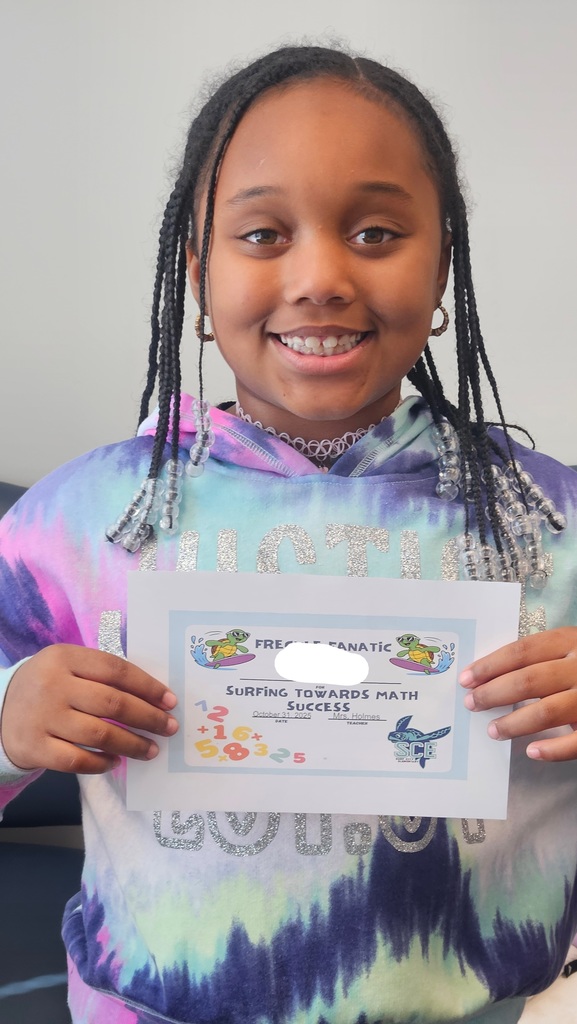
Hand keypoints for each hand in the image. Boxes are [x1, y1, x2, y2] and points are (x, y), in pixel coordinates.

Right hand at [1, 644, 178, 772]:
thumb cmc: (49, 686)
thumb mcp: (67, 666)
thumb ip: (102, 674)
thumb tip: (153, 696)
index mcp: (64, 657)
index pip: (116, 670)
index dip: (148, 686)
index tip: (170, 701)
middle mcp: (53, 685)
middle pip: (112, 703)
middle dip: (148, 717)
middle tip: (169, 728)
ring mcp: (43, 718)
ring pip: (100, 734)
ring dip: (132, 744)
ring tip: (151, 750)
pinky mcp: (35, 748)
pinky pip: (77, 761)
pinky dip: (102, 763)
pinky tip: (116, 761)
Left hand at [459, 628, 576, 760]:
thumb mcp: (573, 648)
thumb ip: (544, 658)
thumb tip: (491, 677)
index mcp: (571, 641)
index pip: (522, 651)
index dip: (491, 665)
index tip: (466, 678)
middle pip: (528, 680)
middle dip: (493, 693)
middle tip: (470, 704)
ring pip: (548, 711)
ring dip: (515, 722)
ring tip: (492, 730)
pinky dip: (553, 749)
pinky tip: (532, 751)